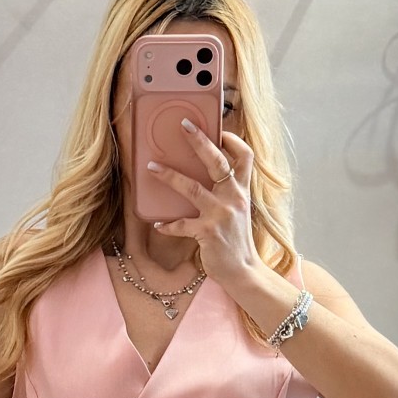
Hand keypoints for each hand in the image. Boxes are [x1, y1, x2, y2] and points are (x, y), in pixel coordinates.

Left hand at [147, 124, 259, 291]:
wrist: (243, 272)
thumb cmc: (236, 242)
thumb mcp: (238, 212)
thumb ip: (227, 194)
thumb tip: (205, 179)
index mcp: (242, 191)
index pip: (245, 157)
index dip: (233, 140)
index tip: (220, 131)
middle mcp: (234, 199)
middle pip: (217, 162)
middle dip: (200, 141)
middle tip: (184, 125)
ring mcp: (221, 215)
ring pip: (192, 188)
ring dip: (170, 176)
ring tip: (152, 166)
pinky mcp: (207, 233)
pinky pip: (181, 224)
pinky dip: (167, 225)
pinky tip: (158, 224)